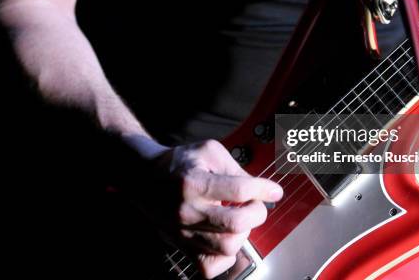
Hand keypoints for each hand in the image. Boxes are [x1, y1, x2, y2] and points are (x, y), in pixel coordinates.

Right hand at [130, 138, 282, 278]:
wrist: (144, 177)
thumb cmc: (179, 163)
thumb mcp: (208, 151)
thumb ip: (235, 168)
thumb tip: (260, 189)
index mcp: (194, 182)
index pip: (240, 191)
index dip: (263, 190)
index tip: (273, 191)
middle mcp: (188, 210)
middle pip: (237, 223)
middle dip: (257, 213)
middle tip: (255, 205)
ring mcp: (183, 232)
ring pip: (227, 246)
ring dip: (243, 233)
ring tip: (239, 219)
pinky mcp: (181, 246)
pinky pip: (209, 266)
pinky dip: (225, 256)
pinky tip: (225, 237)